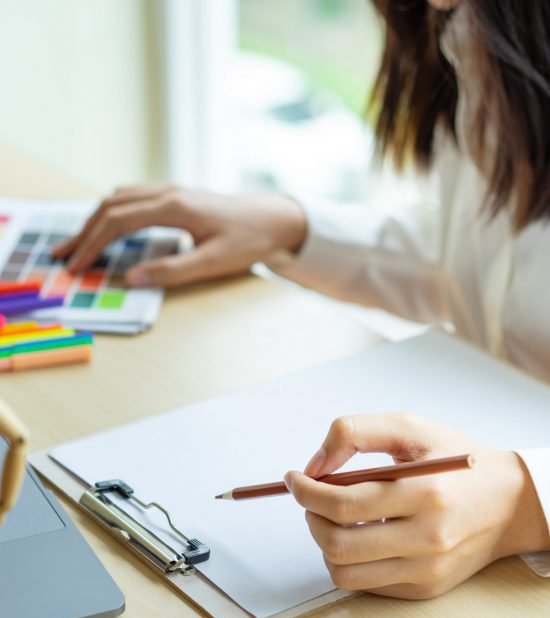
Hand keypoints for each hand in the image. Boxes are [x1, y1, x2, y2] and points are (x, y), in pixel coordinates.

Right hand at [52, 185, 306, 287]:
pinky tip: (110, 226)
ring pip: (120, 197)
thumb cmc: (250, 240)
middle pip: (111, 206)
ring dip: (96, 219)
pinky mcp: (177, 196)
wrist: (277, 217)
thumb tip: (132, 279)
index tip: (76, 265)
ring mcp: (172, 190)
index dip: (93, 244)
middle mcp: (168, 192)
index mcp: (174, 206)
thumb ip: (172, 271)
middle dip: (84, 231)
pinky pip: (133, 197)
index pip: (118, 222)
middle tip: (63, 255)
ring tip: (79, 243)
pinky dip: (112, 211)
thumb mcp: (214, 262)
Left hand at [284, 413, 549, 598]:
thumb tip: (314, 466)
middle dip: (310, 518)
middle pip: (337, 544)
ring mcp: (425, 570)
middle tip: (313, 499)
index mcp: (425, 492)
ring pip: (344, 573)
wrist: (509, 503)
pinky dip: (350, 560)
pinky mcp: (424, 588)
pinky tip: (362, 534)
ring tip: (335, 518)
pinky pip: (365, 584)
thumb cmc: (457, 461)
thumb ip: (356, 433)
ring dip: (324, 543)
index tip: (295, 479)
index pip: (343, 503)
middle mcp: (427, 538)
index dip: (306, 491)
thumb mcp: (410, 428)